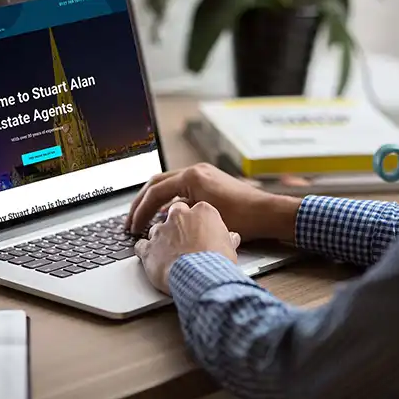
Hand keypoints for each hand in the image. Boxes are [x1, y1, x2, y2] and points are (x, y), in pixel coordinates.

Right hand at [126, 163, 300, 242]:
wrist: (268, 213)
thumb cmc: (243, 219)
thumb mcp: (205, 219)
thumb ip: (179, 216)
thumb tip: (161, 221)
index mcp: (192, 176)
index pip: (156, 191)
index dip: (141, 211)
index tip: (133, 227)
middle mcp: (196, 171)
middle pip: (157, 184)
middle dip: (141, 203)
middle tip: (130, 222)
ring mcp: (203, 174)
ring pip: (167, 185)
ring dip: (154, 201)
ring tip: (143, 220)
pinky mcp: (208, 181)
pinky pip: (180, 188)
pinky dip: (169, 201)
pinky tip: (166, 217)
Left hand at [134, 200, 239, 294]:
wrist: (201, 277)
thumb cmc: (217, 262)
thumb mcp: (230, 248)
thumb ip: (227, 238)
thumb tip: (231, 238)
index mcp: (202, 211)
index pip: (196, 210)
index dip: (197, 222)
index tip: (198, 231)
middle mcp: (179, 216)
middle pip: (174, 214)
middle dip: (177, 225)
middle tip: (183, 239)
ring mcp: (162, 230)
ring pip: (156, 229)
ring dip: (161, 239)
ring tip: (169, 254)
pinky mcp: (149, 247)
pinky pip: (141, 245)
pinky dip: (145, 251)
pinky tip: (151, 259)